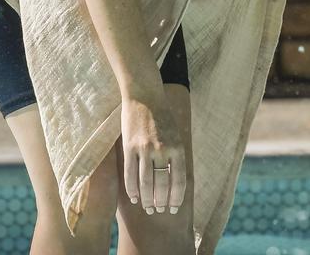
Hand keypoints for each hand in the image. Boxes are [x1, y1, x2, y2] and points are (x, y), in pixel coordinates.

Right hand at [120, 92, 186, 214]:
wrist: (145, 97)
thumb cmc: (162, 117)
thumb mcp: (176, 135)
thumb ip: (176, 155)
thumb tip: (175, 180)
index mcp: (178, 147)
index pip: (179, 180)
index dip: (176, 198)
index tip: (173, 209)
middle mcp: (162, 150)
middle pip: (162, 185)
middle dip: (160, 201)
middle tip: (158, 211)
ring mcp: (145, 149)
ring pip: (146, 183)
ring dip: (147, 199)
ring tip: (147, 208)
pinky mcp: (130, 147)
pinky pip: (130, 174)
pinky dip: (132, 189)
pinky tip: (134, 198)